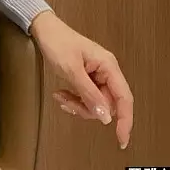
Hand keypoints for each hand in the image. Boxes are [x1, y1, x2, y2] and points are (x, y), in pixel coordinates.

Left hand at [29, 10, 133, 149]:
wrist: (44, 30)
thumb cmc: (58, 42)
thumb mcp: (71, 70)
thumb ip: (89, 94)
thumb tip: (106, 117)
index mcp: (108, 66)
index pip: (124, 98)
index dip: (125, 121)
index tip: (121, 140)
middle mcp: (106, 71)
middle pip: (107, 104)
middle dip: (88, 109)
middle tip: (68, 104)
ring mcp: (97, 75)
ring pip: (96, 103)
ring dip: (78, 105)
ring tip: (61, 96)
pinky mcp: (87, 78)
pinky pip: (87, 98)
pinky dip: (74, 100)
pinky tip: (62, 94)